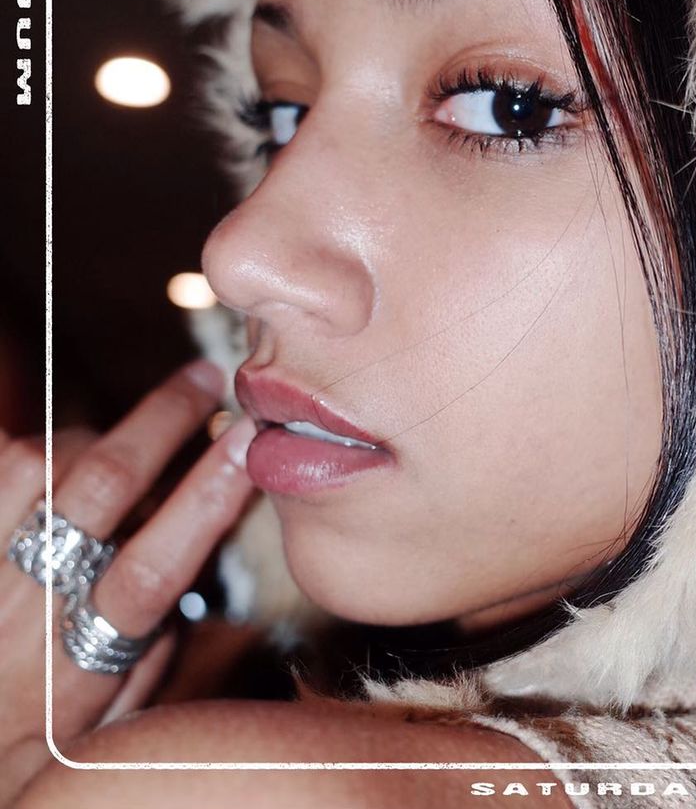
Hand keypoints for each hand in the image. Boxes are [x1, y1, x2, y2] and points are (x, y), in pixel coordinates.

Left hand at [0, 361, 255, 803]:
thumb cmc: (29, 737)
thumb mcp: (106, 719)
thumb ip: (153, 646)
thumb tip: (192, 565)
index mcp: (75, 667)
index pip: (152, 569)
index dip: (206, 496)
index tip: (250, 441)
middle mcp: (21, 609)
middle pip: (98, 488)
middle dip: (164, 420)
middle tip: (207, 379)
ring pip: (39, 464)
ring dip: (92, 441)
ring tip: (117, 444)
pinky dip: (28, 450)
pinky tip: (52, 458)